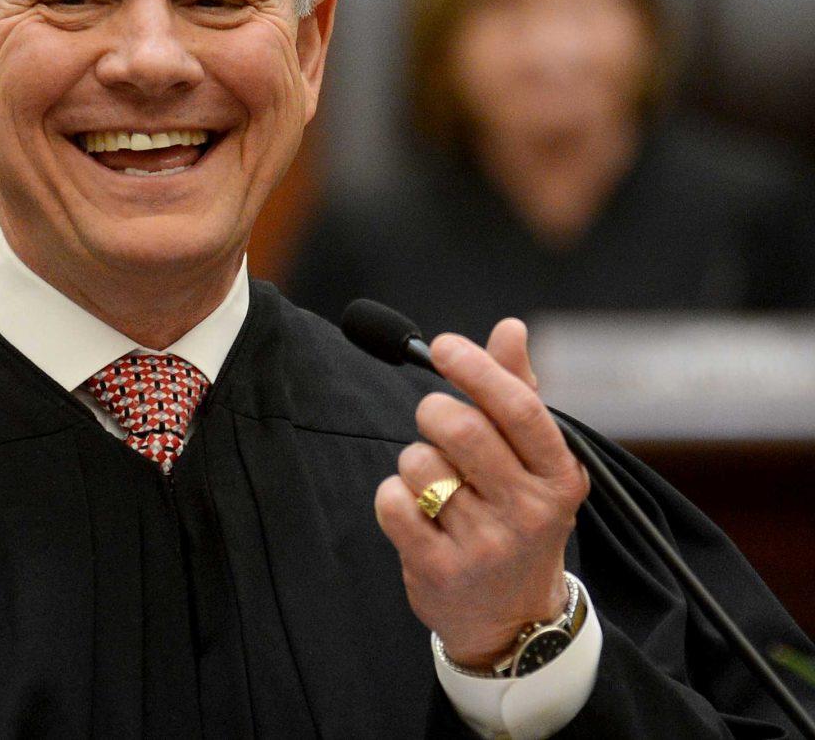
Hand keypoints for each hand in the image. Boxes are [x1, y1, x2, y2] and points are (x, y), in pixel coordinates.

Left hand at [374, 318, 588, 668]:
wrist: (512, 622)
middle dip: (433, 413)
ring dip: (415, 464)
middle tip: (436, 425)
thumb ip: (516, 391)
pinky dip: (393, 497)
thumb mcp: (533, 463)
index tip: (442, 345)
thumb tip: (510, 327)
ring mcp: (485, 545)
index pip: (517, 407)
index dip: (475, 368)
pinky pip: (391, 501)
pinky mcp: (439, 570)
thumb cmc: (517, 518)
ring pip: (418, 462)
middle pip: (458, 427)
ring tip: (438, 488)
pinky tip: (418, 516)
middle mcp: (529, 511)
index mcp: (558, 476)